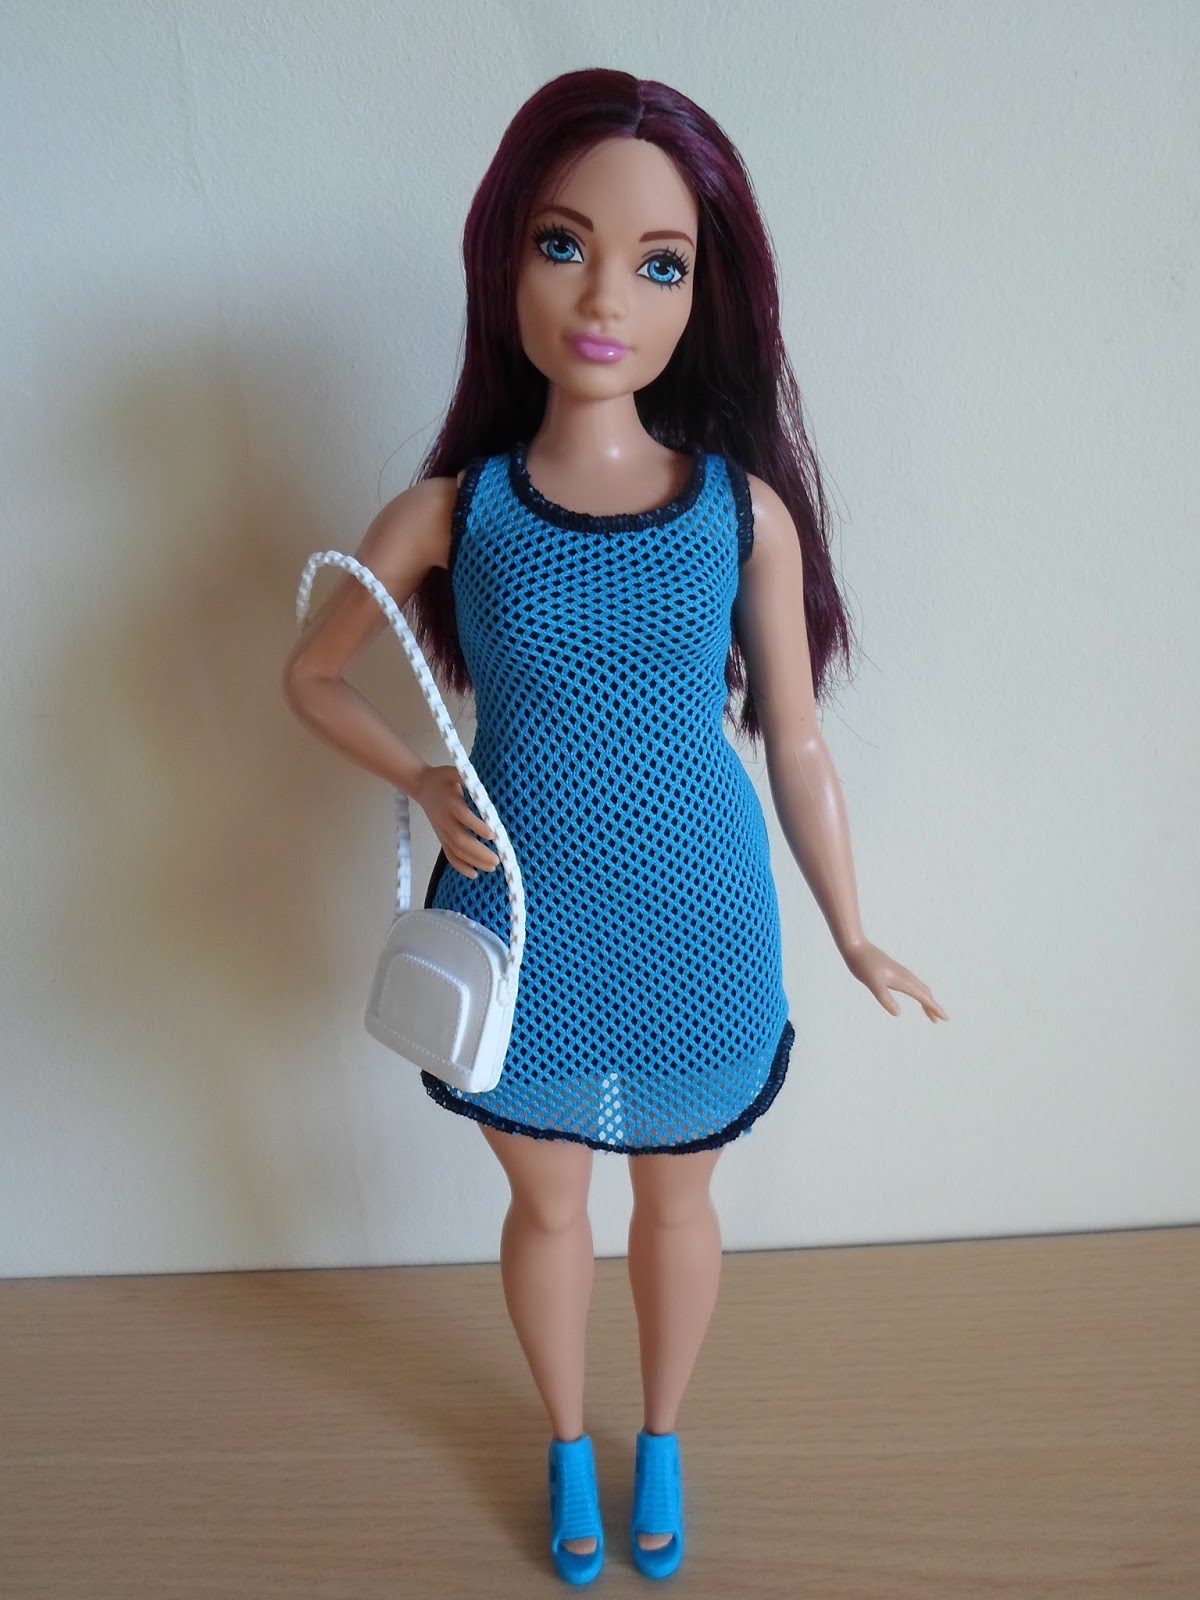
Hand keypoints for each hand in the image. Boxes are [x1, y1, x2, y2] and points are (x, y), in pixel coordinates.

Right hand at [413, 764, 498, 878]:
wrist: (421, 786)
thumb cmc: (442, 778)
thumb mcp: (455, 771)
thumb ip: (468, 777)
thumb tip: (483, 783)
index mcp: (451, 803)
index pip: (464, 817)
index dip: (477, 826)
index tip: (493, 834)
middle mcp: (446, 820)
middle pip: (461, 840)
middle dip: (479, 852)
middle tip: (497, 859)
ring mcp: (443, 831)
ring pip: (457, 851)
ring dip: (474, 861)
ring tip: (492, 867)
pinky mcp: (441, 837)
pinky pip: (449, 855)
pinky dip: (460, 866)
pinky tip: (474, 874)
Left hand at [839, 938, 947, 1020]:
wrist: (856, 947)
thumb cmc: (863, 965)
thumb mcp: (872, 984)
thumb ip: (885, 999)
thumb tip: (898, 1014)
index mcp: (903, 981)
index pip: (923, 997)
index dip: (934, 1008)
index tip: (944, 1018)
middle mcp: (905, 976)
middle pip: (925, 993)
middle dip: (932, 1007)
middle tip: (939, 1020)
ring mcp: (901, 973)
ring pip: (920, 988)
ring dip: (927, 1000)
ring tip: (930, 1013)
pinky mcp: (895, 971)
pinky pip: (913, 984)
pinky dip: (919, 993)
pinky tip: (915, 995)